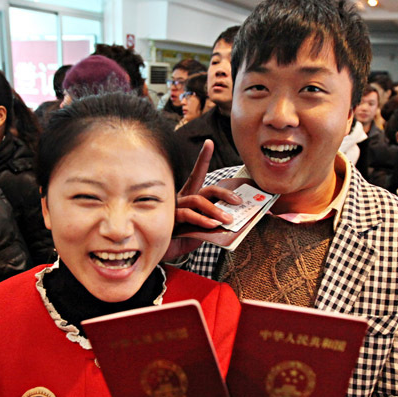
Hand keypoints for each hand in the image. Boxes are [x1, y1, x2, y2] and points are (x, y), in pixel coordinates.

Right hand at [164, 140, 241, 260]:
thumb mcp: (201, 232)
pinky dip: (202, 219)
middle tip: (238, 201)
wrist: (159, 254)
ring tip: (228, 219)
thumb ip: (212, 224)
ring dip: (215, 209)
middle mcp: (182, 199)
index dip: (202, 158)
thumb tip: (230, 223)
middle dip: (223, 192)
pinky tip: (212, 225)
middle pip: (205, 188)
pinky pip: (188, 215)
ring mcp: (175, 207)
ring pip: (197, 200)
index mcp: (190, 198)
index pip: (197, 175)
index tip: (209, 143)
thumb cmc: (180, 240)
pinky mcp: (170, 218)